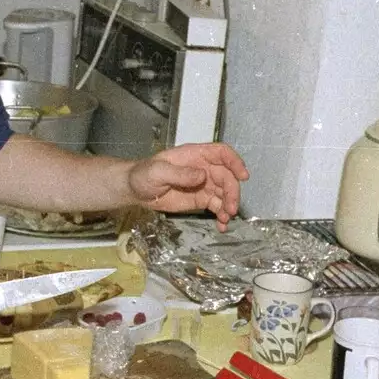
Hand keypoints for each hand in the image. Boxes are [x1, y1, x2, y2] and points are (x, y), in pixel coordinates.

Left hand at [128, 142, 249, 228]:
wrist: (135, 190)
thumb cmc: (143, 174)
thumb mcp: (158, 172)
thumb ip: (180, 173)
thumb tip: (202, 176)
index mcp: (195, 155)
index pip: (221, 153)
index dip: (234, 162)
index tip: (243, 176)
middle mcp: (204, 168)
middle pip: (227, 176)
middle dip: (232, 192)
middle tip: (230, 208)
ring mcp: (204, 185)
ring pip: (224, 193)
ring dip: (229, 205)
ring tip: (225, 219)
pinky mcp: (201, 200)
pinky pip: (217, 206)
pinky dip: (221, 215)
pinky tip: (221, 225)